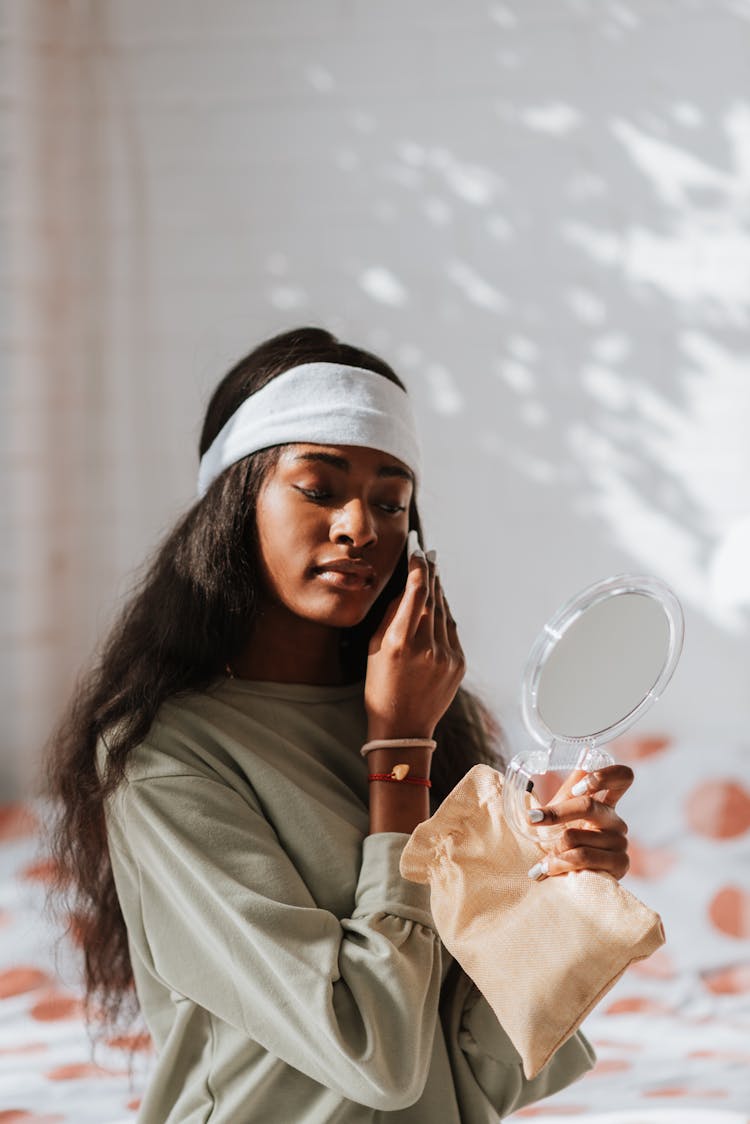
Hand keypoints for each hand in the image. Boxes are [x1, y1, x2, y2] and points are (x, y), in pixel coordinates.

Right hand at [364, 545, 464, 739]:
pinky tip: (437, 607)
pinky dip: (444, 616)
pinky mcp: (459, 664)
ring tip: (432, 576)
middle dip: (431, 575)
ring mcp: (447, 656)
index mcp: (400, 642)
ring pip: (445, 612)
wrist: (403, 727)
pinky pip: (452, 631)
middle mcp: (426, 647)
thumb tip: (407, 590)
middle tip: (429, 554)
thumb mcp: (375, 649)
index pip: (416, 593)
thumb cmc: (381, 687)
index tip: (418, 551)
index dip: (419, 568)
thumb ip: (392, 617)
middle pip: (433, 599)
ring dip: (438, 592)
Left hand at [527, 764, 633, 881]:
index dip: (604, 776)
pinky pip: (583, 858)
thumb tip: (574, 755)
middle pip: (589, 806)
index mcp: (605, 802)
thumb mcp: (563, 811)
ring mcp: (621, 842)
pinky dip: (558, 864)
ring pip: (577, 836)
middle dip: (557, 813)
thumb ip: (569, 788)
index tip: (579, 787)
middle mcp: (616, 820)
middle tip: (534, 819)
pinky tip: (545, 869)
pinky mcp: (621, 864)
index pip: (622, 777)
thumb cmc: (564, 840)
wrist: (566, 876)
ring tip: (541, 860)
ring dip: (553, 849)